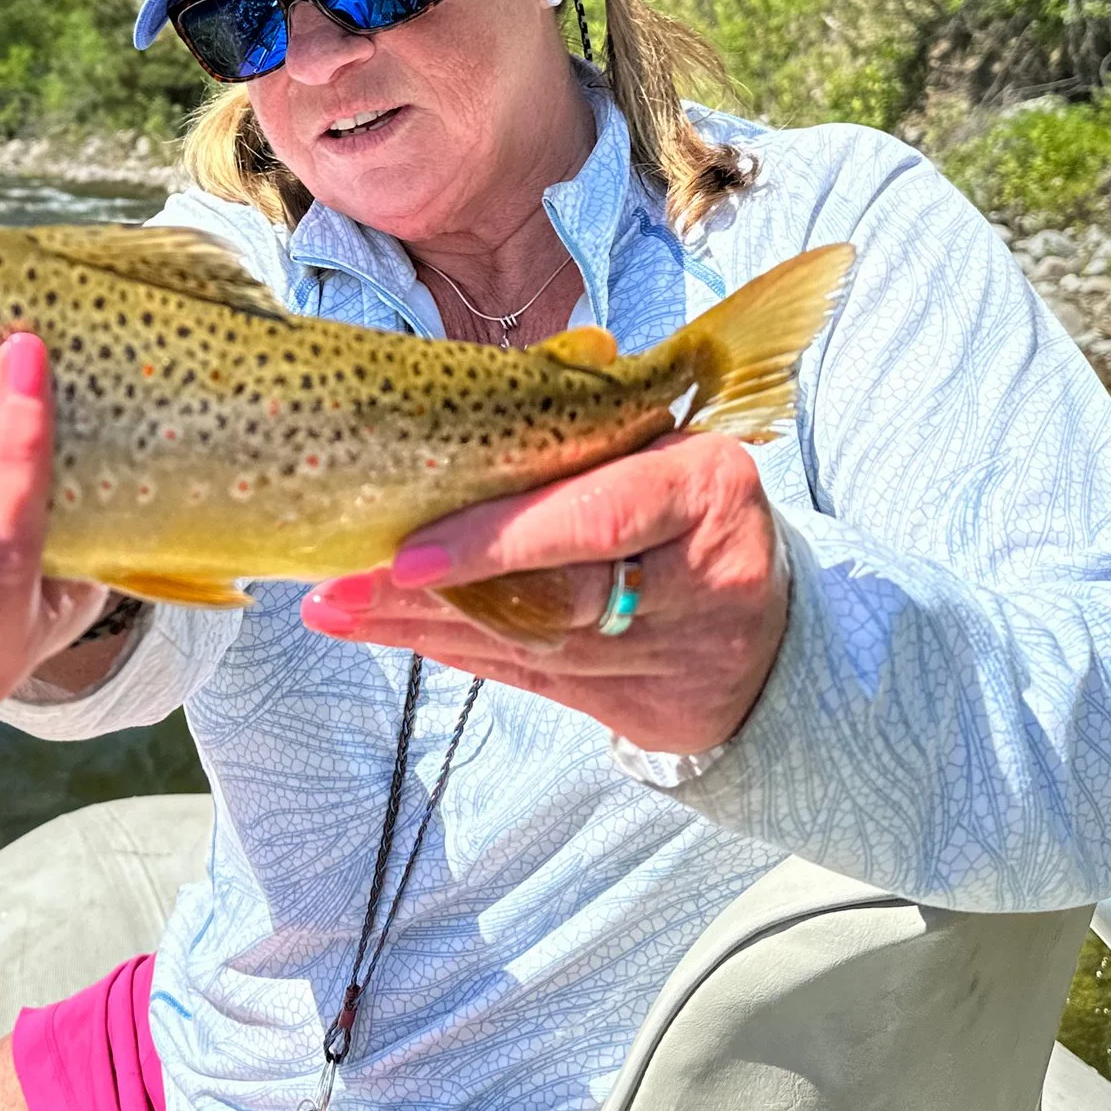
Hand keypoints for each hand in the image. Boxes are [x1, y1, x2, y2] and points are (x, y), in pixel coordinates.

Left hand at [299, 432, 789, 755]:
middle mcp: (697, 578)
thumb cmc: (692, 509)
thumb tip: (453, 404)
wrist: (777, 631)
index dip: (499, 540)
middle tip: (342, 582)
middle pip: (551, 594)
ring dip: (418, 626)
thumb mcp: (665, 450)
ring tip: (334, 606)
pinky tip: (376, 632)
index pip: (596, 518)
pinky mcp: (636, 706)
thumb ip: (582, 434)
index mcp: (706, 490)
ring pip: (525, 644)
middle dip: (435, 593)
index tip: (408, 552)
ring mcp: (672, 654)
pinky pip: (522, 677)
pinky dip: (445, 651)